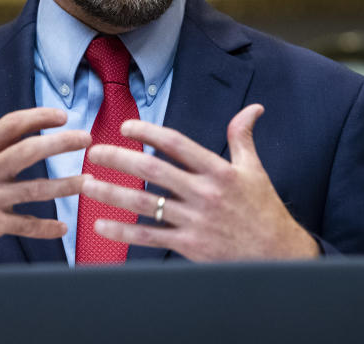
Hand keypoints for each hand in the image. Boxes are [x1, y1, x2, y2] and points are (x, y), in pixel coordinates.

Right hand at [0, 95, 90, 268]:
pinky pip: (24, 225)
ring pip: (33, 189)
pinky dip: (45, 228)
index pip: (9, 125)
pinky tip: (61, 228)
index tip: (62, 115)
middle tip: (86, 139)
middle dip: (60, 143)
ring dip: (65, 186)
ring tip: (87, 182)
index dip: (38, 117)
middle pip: (26, 151)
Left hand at [80, 104, 319, 260]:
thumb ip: (243, 138)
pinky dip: (123, 231)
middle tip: (92, 152)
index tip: (126, 127)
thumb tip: (253, 108)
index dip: (148, 133)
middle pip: (152, 171)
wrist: (278, 255)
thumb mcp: (255, 170)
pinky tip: (100, 224)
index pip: (176, 144)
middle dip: (118, 159)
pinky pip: (149, 237)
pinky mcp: (189, 245)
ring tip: (86, 184)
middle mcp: (204, 193)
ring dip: (111, 193)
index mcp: (218, 170)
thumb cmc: (264, 210)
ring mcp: (194, 221)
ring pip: (144, 205)